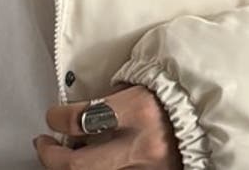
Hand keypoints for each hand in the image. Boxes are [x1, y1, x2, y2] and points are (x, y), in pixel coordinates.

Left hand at [34, 83, 181, 167]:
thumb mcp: (138, 87)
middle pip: (78, 164)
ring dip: (71, 167)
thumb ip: (109, 100)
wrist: (205, 118)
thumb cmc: (172, 95)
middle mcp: (140, 145)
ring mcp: (145, 169)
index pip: (80, 120)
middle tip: (42, 145)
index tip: (52, 115)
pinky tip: (87, 162)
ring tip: (61, 156)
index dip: (56, 118)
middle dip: (51, 157)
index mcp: (137, 110)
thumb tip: (75, 111)